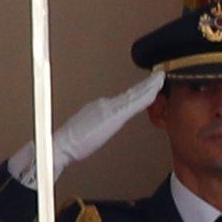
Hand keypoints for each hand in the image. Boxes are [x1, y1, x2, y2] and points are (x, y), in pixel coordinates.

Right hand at [6, 73, 162, 188]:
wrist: (61, 144)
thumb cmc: (70, 143)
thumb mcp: (84, 131)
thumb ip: (94, 125)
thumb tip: (98, 126)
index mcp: (99, 107)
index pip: (124, 98)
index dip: (138, 91)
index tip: (148, 86)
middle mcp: (105, 104)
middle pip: (131, 93)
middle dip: (146, 85)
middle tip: (158, 76)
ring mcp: (110, 107)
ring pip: (135, 94)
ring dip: (150, 86)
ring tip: (160, 78)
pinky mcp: (114, 114)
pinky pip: (135, 102)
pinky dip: (147, 93)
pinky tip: (156, 89)